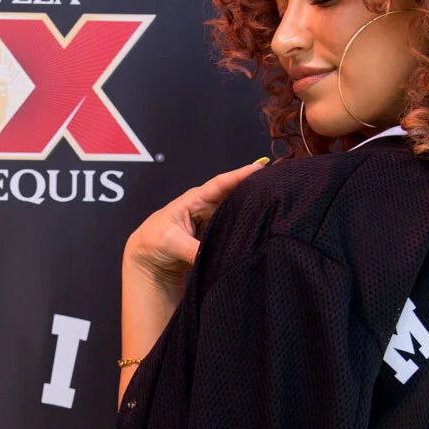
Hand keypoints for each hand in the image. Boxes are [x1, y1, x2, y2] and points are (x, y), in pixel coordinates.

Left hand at [124, 159, 268, 288]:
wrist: (149, 261)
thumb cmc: (152, 243)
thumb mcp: (170, 242)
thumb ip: (191, 248)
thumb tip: (211, 255)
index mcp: (194, 199)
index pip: (222, 183)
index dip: (241, 175)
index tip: (261, 167)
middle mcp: (207, 206)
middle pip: (235, 193)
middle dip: (255, 186)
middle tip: (279, 180)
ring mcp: (213, 220)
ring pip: (238, 210)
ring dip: (254, 207)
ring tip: (277, 200)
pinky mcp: (217, 235)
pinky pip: (235, 227)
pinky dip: (248, 226)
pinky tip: (263, 224)